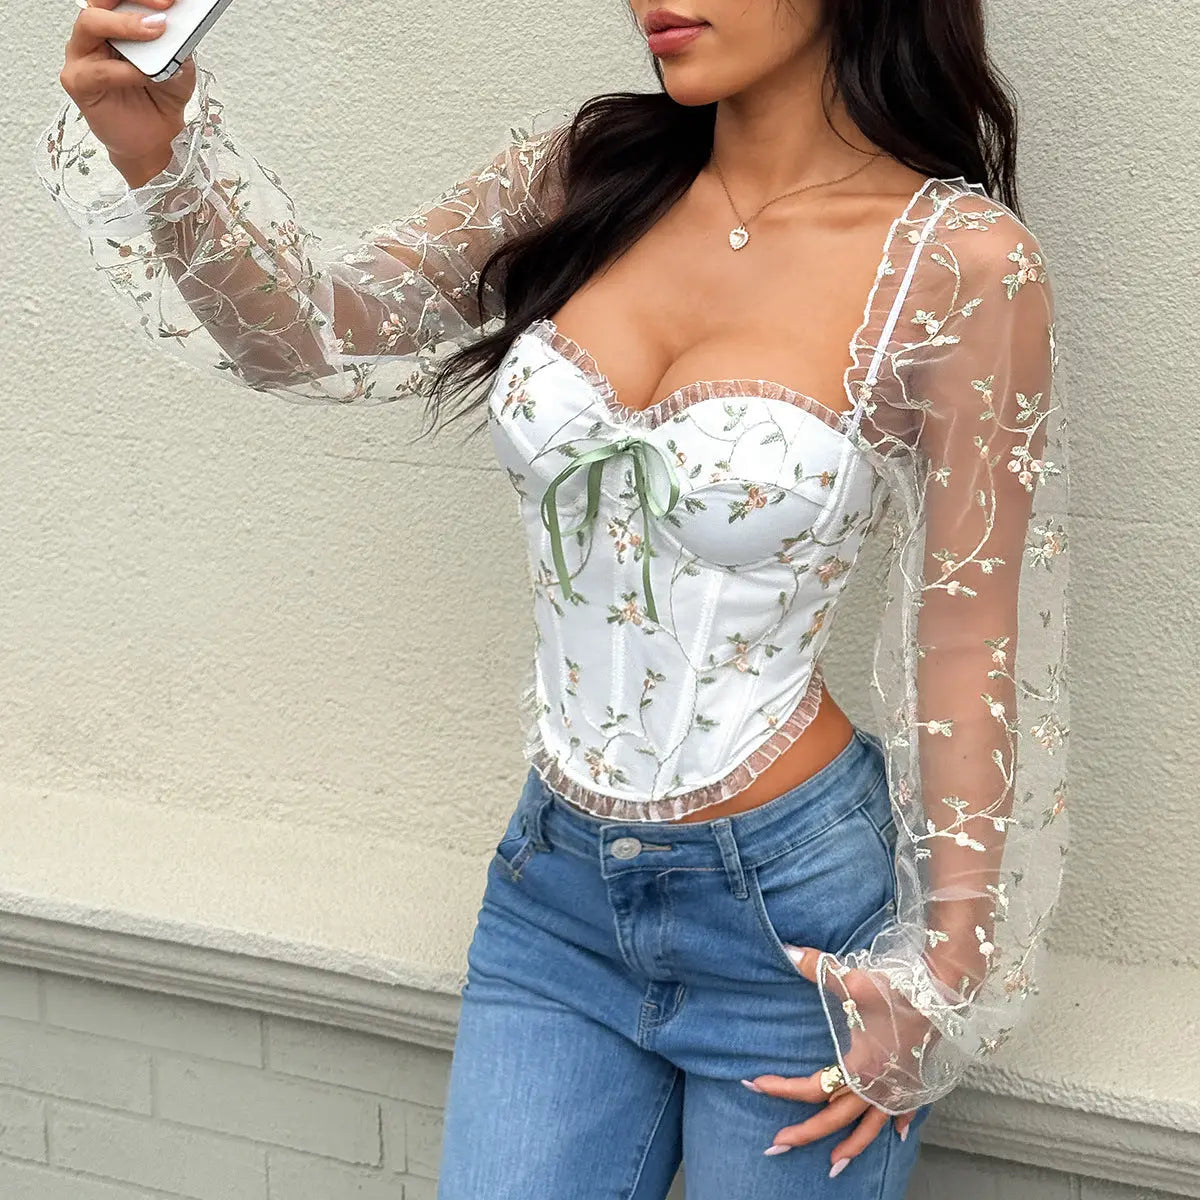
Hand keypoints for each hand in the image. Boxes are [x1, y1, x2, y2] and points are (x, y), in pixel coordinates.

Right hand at [58, 0, 194, 169]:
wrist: (156, 140)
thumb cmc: (161, 99)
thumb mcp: (182, 67)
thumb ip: (178, 46)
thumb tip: (179, 28)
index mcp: (116, 24)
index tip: (171, 1)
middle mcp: (95, 35)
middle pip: (100, 1)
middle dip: (133, 0)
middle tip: (163, 11)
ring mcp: (83, 56)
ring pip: (91, 24)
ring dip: (126, 27)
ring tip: (155, 35)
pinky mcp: (79, 83)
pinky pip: (98, 69)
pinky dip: (125, 71)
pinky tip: (144, 76)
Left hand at [739, 944, 919, 1176]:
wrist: (945, 994)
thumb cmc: (899, 990)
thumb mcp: (852, 980)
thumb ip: (815, 967)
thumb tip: (785, 950)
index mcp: (860, 1069)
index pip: (811, 1088)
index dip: (781, 1088)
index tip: (754, 1084)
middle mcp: (878, 1087)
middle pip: (835, 1119)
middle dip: (804, 1134)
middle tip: (775, 1145)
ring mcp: (899, 1089)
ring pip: (871, 1127)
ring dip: (852, 1147)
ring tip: (833, 1166)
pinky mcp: (916, 1081)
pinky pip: (905, 1112)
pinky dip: (899, 1124)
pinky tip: (898, 1136)